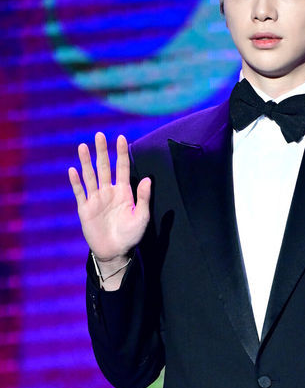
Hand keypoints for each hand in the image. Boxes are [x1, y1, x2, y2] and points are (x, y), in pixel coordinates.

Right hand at [68, 132, 150, 260]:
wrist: (115, 252)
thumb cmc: (131, 235)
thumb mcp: (142, 217)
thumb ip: (143, 198)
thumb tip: (147, 179)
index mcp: (124, 192)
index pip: (122, 168)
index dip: (121, 153)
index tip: (120, 137)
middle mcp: (109, 191)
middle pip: (105, 167)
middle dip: (102, 151)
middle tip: (99, 135)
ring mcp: (96, 199)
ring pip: (90, 176)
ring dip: (86, 162)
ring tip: (83, 146)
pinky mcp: (85, 209)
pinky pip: (80, 193)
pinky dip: (76, 182)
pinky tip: (73, 170)